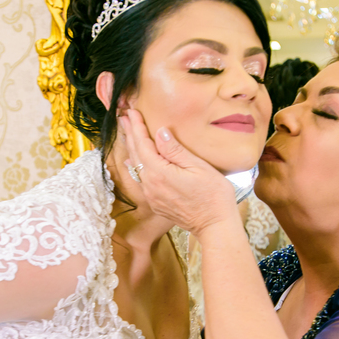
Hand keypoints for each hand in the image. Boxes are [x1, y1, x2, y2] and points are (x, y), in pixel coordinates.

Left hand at [117, 110, 236, 235]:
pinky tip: (132, 161)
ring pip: (136, 167)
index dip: (137, 127)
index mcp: (159, 173)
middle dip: (130, 134)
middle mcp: (150, 185)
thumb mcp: (198, 167)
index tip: (131, 112)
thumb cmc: (213, 195)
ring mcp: (152, 196)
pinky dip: (136, 166)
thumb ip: (175, 150)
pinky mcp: (156, 203)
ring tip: (127, 134)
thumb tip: (160, 132)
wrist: (215, 226)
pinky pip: (141, 180)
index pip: (143, 144)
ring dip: (132, 149)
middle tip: (123, 117)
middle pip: (135, 155)